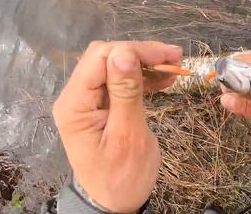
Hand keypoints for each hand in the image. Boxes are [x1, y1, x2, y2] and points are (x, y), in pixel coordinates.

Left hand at [53, 41, 181, 212]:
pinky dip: (142, 77)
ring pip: (115, 66)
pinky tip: (165, 79)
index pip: (100, 58)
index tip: (168, 57)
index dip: (134, 51)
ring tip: (175, 67)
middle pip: (106, 57)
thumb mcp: (128, 137)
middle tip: (175, 59)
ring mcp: (87, 100)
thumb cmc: (121, 177)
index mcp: (75, 104)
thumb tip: (125, 53)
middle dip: (141, 54)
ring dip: (144, 63)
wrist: (113, 204)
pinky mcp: (100, 105)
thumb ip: (126, 93)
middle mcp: (75, 97)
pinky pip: (119, 81)